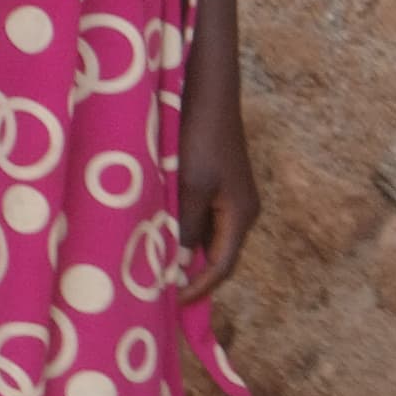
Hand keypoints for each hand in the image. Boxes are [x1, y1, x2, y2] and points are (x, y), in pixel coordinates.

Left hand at [175, 64, 258, 303]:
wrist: (207, 93)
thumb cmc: (200, 138)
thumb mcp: (190, 185)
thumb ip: (185, 223)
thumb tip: (180, 261)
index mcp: (241, 214)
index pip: (222, 264)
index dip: (199, 286)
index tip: (173, 301)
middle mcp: (240, 209)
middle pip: (216, 253)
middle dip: (191, 273)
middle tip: (159, 291)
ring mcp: (229, 195)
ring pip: (205, 234)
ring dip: (183, 250)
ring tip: (154, 267)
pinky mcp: (215, 181)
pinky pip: (199, 216)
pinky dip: (180, 228)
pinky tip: (157, 231)